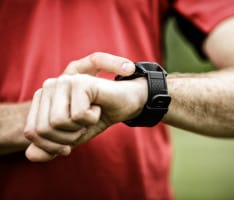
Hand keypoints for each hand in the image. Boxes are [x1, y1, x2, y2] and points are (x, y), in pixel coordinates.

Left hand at [24, 53, 146, 161]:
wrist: (125, 104)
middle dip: (68, 137)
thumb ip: (50, 148)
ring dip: (80, 127)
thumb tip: (31, 155)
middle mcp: (49, 86)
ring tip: (90, 114)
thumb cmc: (98, 118)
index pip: (31, 132)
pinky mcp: (80, 82)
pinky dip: (92, 118)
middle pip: (43, 130)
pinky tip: (98, 106)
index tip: (73, 134)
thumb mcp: (72, 137)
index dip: (53, 144)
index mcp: (42, 97)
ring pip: (58, 122)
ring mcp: (64, 82)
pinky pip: (78, 115)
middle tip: (84, 124)